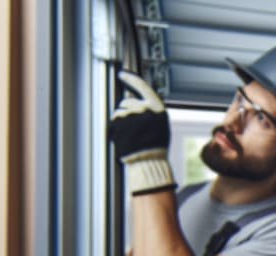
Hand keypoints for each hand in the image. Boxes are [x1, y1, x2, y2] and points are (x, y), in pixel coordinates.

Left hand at [108, 71, 175, 194]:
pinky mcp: (120, 122)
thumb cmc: (156, 146)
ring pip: (119, 112)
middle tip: (132, 125)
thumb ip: (151, 112)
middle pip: (127, 101)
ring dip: (121, 121)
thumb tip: (142, 105)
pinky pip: (114, 120)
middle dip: (126, 110)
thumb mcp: (161, 125)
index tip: (122, 75)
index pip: (142, 86)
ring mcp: (131, 114)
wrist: (150, 161)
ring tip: (130, 134)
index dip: (131, 79)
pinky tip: (125, 136)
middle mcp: (144, 108)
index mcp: (156, 106)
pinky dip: (116, 128)